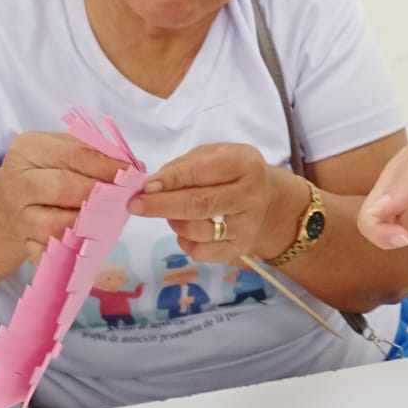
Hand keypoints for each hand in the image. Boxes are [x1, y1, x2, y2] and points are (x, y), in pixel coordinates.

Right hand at [0, 133, 126, 264]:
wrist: (10, 198)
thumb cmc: (46, 169)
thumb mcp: (63, 149)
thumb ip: (96, 153)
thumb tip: (136, 167)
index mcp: (28, 151)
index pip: (73, 155)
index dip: (106, 165)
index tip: (132, 171)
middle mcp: (18, 183)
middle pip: (63, 188)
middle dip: (100, 193)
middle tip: (124, 195)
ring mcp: (20, 216)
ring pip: (56, 224)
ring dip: (89, 223)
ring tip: (110, 217)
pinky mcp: (25, 242)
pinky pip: (51, 251)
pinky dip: (72, 249)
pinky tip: (89, 240)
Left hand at [130, 144, 301, 262]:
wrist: (271, 203)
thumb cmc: (234, 173)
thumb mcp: (217, 155)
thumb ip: (186, 165)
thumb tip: (153, 185)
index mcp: (244, 164)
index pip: (201, 173)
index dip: (171, 180)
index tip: (145, 186)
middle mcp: (250, 196)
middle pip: (199, 205)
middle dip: (161, 205)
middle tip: (136, 205)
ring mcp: (247, 226)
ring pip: (198, 231)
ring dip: (173, 222)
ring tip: (170, 213)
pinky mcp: (240, 249)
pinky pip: (202, 252)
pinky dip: (185, 242)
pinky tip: (185, 230)